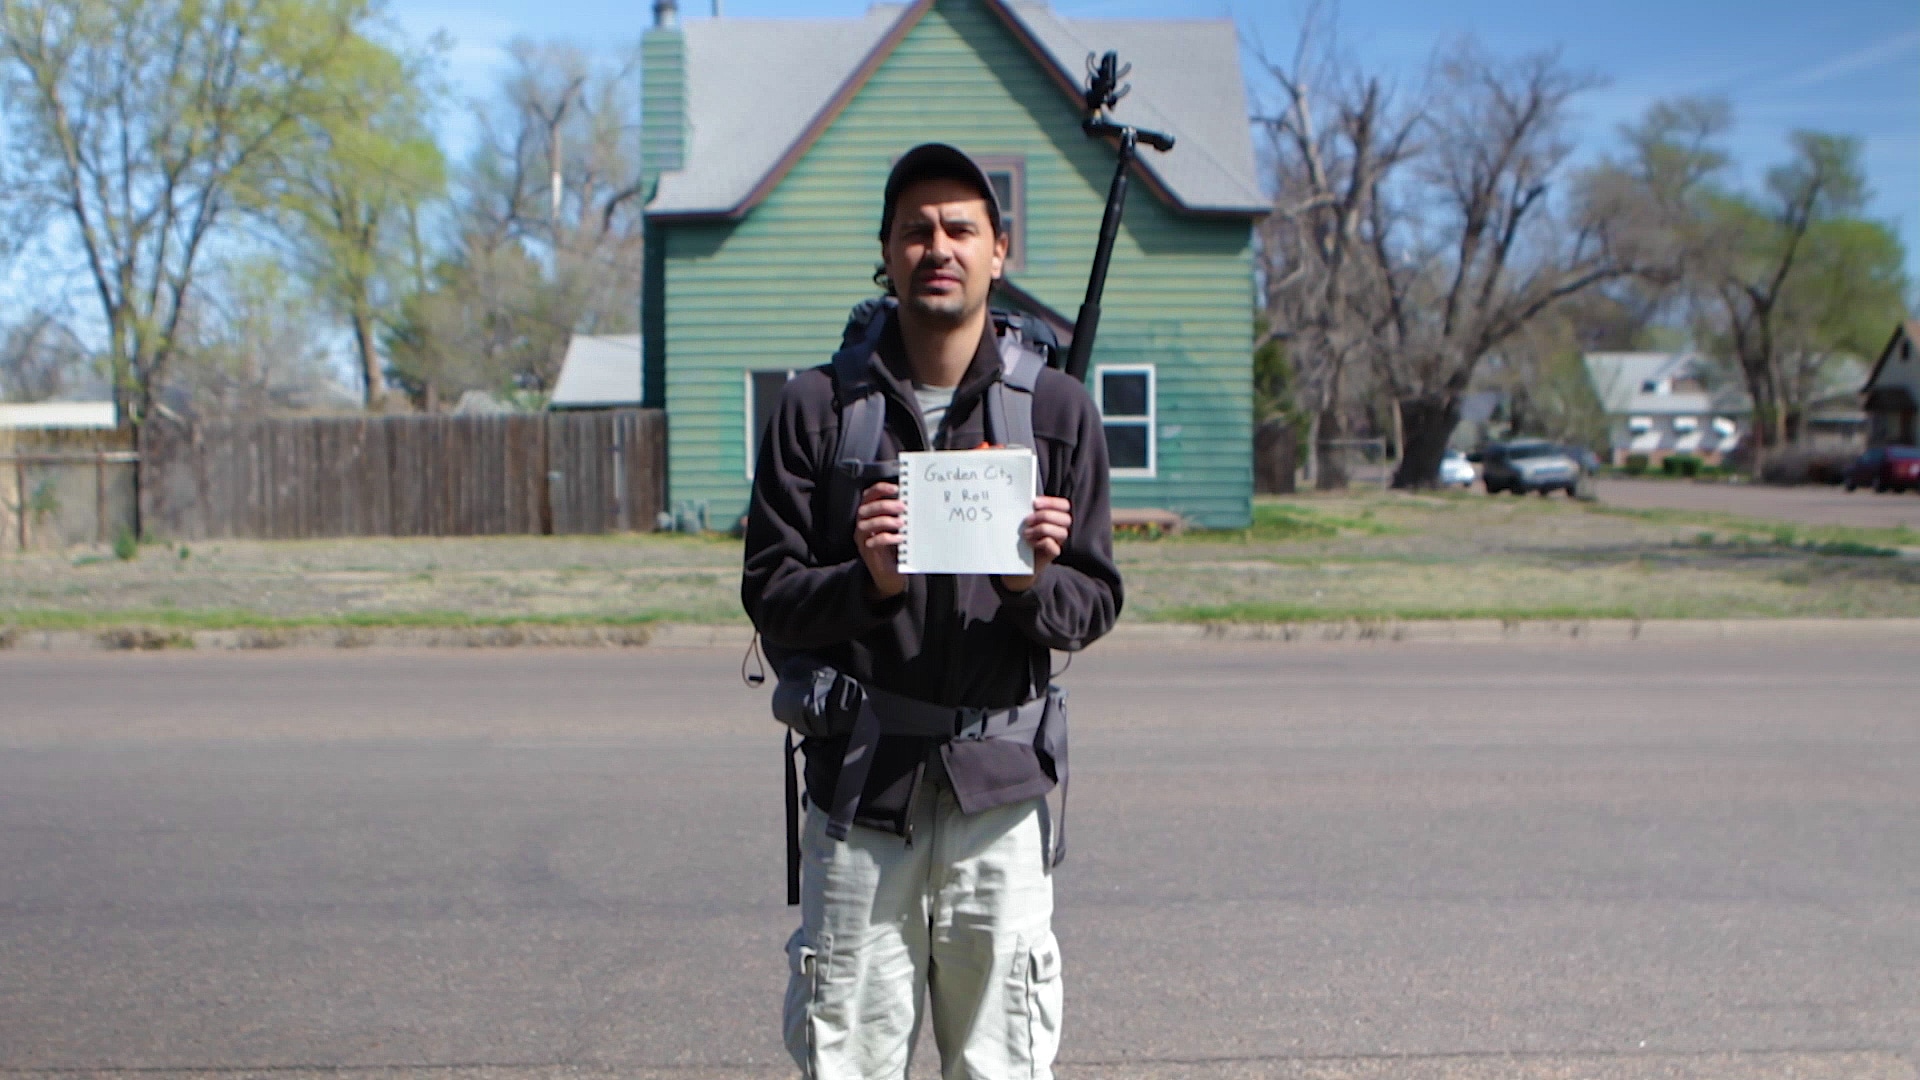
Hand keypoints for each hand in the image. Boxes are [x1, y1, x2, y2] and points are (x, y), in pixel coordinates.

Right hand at [855, 482, 905, 599]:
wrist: (891, 574)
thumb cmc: (895, 546)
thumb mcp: (897, 527)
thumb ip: (900, 514)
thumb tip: (913, 499)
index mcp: (868, 515)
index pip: (867, 496)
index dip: (879, 489)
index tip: (895, 487)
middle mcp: (861, 525)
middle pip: (865, 509)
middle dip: (884, 505)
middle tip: (902, 506)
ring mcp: (862, 540)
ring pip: (865, 525)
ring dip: (884, 521)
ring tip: (902, 523)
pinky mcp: (868, 553)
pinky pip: (873, 542)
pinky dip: (887, 538)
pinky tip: (900, 539)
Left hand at [1002, 495, 1071, 592]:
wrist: (1015, 559)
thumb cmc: (1021, 535)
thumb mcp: (1026, 520)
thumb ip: (1030, 510)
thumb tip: (1026, 499)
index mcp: (1056, 517)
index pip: (1064, 505)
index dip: (1052, 502)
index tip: (1034, 503)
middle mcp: (1060, 528)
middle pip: (1066, 518)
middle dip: (1046, 516)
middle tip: (1027, 520)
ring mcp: (1058, 542)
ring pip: (1062, 533)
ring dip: (1042, 530)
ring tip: (1026, 533)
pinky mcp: (1053, 554)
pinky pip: (1053, 547)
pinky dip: (1041, 543)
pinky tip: (1030, 543)